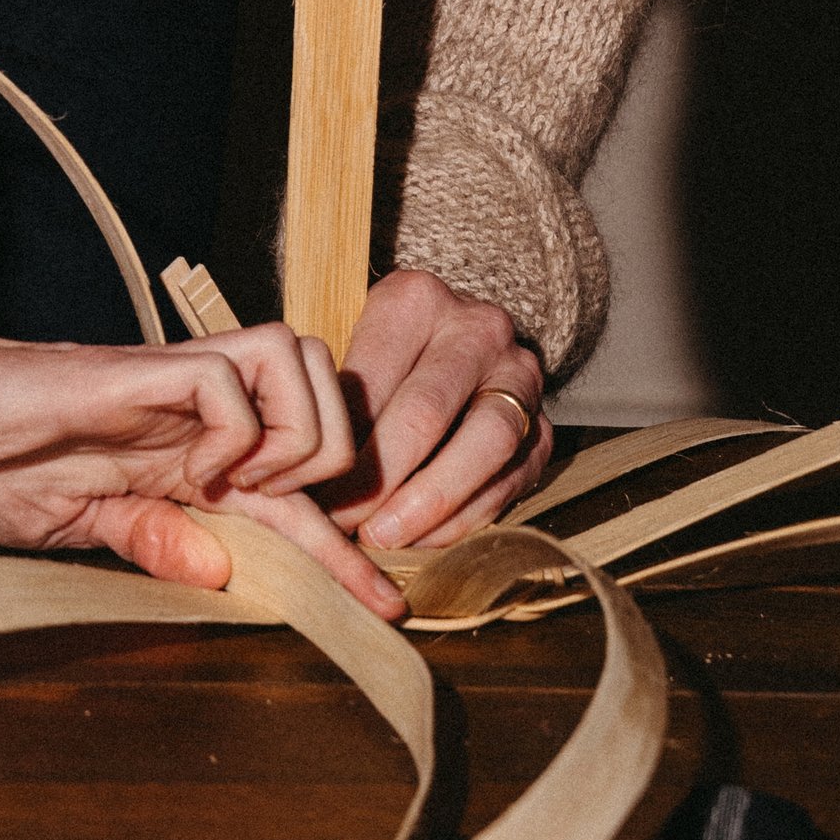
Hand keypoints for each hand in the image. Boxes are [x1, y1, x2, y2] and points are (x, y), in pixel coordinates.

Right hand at [0, 97, 399, 614]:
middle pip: (329, 396)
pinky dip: (233, 431)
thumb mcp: (73, 528)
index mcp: (182, 459)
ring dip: (293, 433)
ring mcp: (171, 384)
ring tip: (236, 482)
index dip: (344, 553)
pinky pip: (229, 383)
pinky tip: (194, 467)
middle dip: (336, 467)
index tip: (388, 605)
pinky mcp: (138, 370)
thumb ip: (148, 540)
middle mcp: (195, 413)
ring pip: (301, 362)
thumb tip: (221, 570)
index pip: (292, 497)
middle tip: (277, 513)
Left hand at [326, 267, 551, 552]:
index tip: (309, 492)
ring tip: (382, 536)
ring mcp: (519, 375)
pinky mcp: (542, 427)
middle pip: (426, 411)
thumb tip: (298, 474)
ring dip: (428, 502)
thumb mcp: (353, 348)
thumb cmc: (387, 356)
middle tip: (340, 522)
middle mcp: (477, 328)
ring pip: (484, 443)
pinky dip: (463, 517)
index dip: (338, 443)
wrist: (463, 343)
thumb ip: (334, 399)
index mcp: (417, 299)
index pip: (373, 377)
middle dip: (379, 478)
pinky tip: (421, 539)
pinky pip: (508, 480)